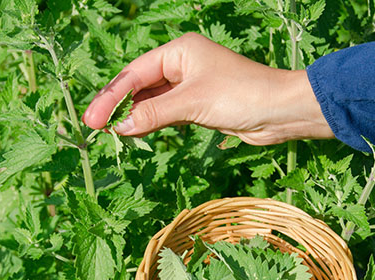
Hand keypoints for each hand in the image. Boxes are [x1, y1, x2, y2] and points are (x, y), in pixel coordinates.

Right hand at [82, 32, 333, 144]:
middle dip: (117, 105)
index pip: (135, 73)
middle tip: (93, 126)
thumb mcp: (192, 103)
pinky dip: (149, 122)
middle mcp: (182, 64)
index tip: (93, 118)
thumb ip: (153, 114)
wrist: (281, 111)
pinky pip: (165, 112)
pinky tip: (133, 132)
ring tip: (107, 131)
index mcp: (179, 51)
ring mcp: (190, 85)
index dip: (112, 96)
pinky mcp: (198, 105)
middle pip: (139, 85)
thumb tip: (120, 126)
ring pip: (151, 100)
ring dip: (131, 115)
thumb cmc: (241, 95)